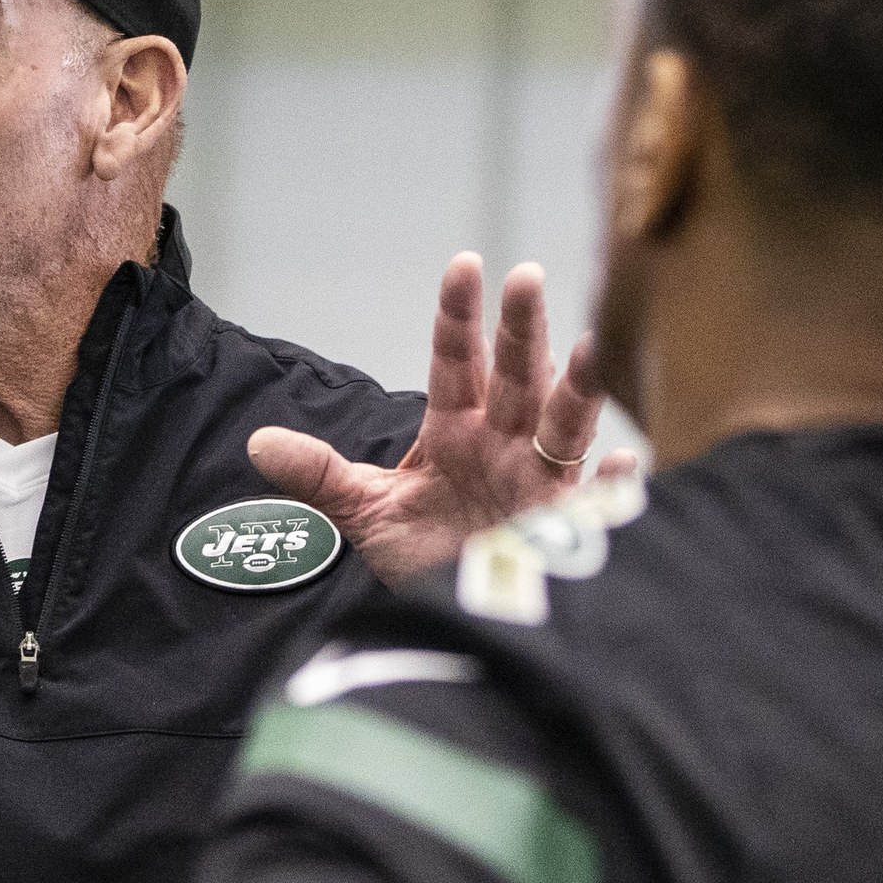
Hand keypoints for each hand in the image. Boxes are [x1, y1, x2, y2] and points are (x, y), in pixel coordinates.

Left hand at [247, 254, 631, 582]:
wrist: (455, 617)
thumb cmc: (422, 557)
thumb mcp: (364, 512)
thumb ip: (319, 473)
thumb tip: (258, 441)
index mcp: (456, 432)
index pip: (456, 363)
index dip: (459, 316)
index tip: (463, 265)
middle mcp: (503, 446)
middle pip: (515, 377)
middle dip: (521, 330)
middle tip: (525, 277)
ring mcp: (537, 483)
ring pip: (563, 425)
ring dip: (578, 387)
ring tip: (591, 348)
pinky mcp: (562, 530)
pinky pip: (594, 503)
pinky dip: (612, 486)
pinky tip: (624, 464)